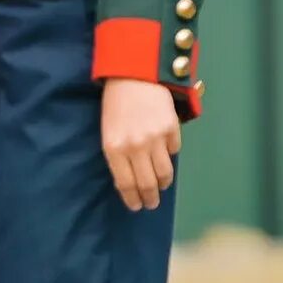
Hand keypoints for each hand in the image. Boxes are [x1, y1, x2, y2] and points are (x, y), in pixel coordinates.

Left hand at [101, 78, 182, 211]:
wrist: (133, 75)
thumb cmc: (116, 104)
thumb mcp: (108, 131)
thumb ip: (118, 155)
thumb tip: (131, 180)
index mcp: (113, 148)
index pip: (126, 184)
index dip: (133, 198)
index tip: (137, 206)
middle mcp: (134, 147)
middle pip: (147, 183)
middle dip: (150, 198)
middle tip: (152, 204)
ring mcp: (154, 138)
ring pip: (164, 172)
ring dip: (163, 183)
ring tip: (161, 186)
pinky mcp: (171, 129)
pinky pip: (173, 151)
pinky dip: (170, 155)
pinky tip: (165, 153)